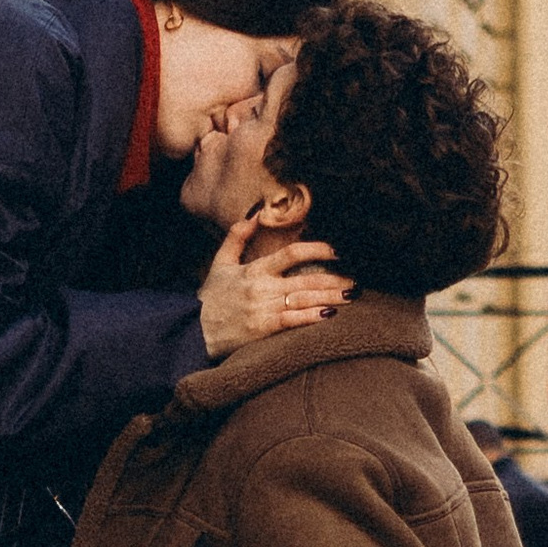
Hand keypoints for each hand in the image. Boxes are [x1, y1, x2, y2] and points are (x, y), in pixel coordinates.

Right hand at [198, 210, 350, 358]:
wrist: (192, 331)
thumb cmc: (209, 299)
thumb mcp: (220, 263)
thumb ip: (237, 237)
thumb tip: (255, 214)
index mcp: (255, 270)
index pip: (291, 254)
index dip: (317, 250)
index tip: (337, 251)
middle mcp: (262, 288)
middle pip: (306, 279)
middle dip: (334, 279)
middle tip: (355, 279)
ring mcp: (264, 309)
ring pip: (304, 300)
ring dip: (330, 297)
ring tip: (351, 295)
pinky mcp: (263, 330)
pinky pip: (293, 321)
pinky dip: (312, 318)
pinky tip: (330, 316)